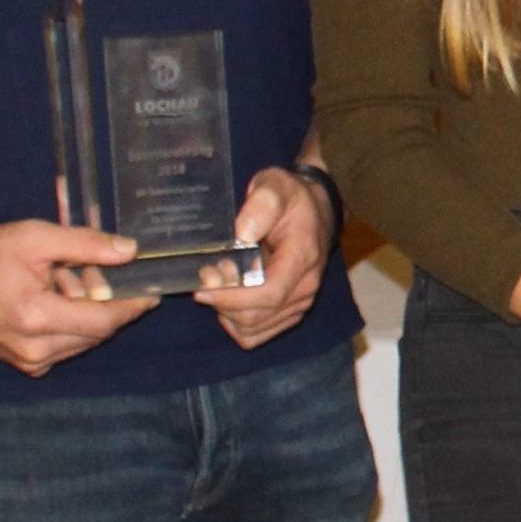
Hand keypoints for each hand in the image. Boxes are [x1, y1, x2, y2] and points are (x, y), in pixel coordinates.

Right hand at [0, 215, 155, 375]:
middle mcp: (34, 348)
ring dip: (87, 313)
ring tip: (66, 281)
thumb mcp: (37, 237)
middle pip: (98, 332)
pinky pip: (65, 348)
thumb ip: (85, 245)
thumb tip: (130, 251)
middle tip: (95, 271)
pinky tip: (54, 300)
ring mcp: (27, 361)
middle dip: (106, 303)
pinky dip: (70, 326)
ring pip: (83, 341)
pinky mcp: (24, 364)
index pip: (105, 320)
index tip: (152, 290)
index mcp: (37, 317)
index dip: (132, 305)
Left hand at [191, 166, 330, 346]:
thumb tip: (242, 236)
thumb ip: (261, 205)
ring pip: (254, 330)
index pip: (269, 293)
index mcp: (302, 258)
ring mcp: (300, 303)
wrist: (317, 210)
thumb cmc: (291, 198)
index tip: (203, 286)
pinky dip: (237, 324)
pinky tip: (230, 300)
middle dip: (223, 303)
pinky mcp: (291, 313)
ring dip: (227, 314)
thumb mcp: (276, 185)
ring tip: (218, 287)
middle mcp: (305, 287)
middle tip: (205, 279)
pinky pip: (257, 335)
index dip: (232, 297)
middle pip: (257, 316)